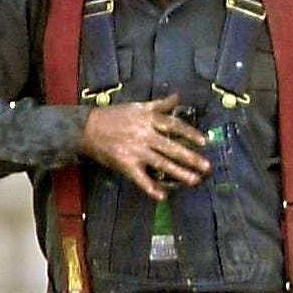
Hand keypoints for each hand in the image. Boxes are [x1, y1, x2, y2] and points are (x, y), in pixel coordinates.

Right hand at [79, 93, 209, 200]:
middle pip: (171, 147)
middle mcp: (144, 135)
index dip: (190, 133)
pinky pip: (140, 178)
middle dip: (190, 158)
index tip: (204, 142)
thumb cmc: (115, 116)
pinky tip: (162, 196)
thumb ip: (160, 104)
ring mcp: (135, 151)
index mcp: (148, 120)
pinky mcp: (125, 164)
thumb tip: (179, 96)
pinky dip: (151, 188)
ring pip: (161, 163)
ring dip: (179, 173)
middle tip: (207, 167)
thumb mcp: (138, 107)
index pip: (174, 126)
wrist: (85, 128)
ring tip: (194, 180)